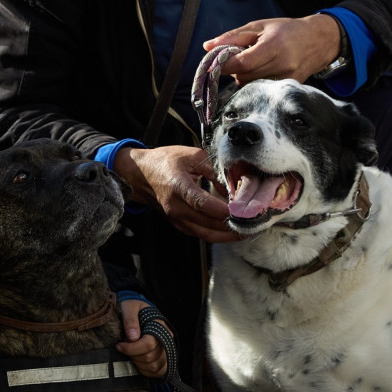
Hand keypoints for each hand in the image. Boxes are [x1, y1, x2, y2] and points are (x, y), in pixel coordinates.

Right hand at [114, 145, 245, 242]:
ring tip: (245, 233)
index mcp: (178, 186)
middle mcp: (176, 206)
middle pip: (207, 224)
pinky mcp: (178, 224)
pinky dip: (216, 235)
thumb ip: (214, 170)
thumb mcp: (191, 155)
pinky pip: (200, 234)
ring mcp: (176, 218)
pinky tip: (229, 231)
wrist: (139, 174)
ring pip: (205, 234)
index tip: (240, 212)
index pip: (202, 203)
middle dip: (231, 227)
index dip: (222, 210)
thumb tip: (231, 187)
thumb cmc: (164, 162)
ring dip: (226, 236)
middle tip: (252, 224)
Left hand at [115, 299, 167, 377]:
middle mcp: (166, 340)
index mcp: (160, 326)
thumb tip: (132, 336)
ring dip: (137, 363)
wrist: (139, 313)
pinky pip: (157, 372)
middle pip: (149, 357)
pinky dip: (145, 370)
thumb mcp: (129, 307)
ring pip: (153, 367)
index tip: (119, 345)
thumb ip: (130, 319)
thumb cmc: (134, 309)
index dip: (131, 348)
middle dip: (132, 355)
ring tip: (130, 353)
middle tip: (123, 347)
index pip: (149, 344)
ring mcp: (166, 351)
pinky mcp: (164, 361)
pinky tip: (136, 361)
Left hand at [201, 14, 339, 85]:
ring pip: (251, 84)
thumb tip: (208, 46)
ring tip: (253, 62)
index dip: (224, 65)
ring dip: (244, 75)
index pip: (242, 62)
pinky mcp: (288, 87)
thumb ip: (233, 37)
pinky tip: (262, 69)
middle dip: (234, 69)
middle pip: (244, 76)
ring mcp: (286, 78)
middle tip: (236, 58)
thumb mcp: (259, 26)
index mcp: (274, 46)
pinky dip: (255, 80)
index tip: (212, 64)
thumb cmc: (287, 30)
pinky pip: (262, 88)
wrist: (318, 41)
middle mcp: (282, 64)